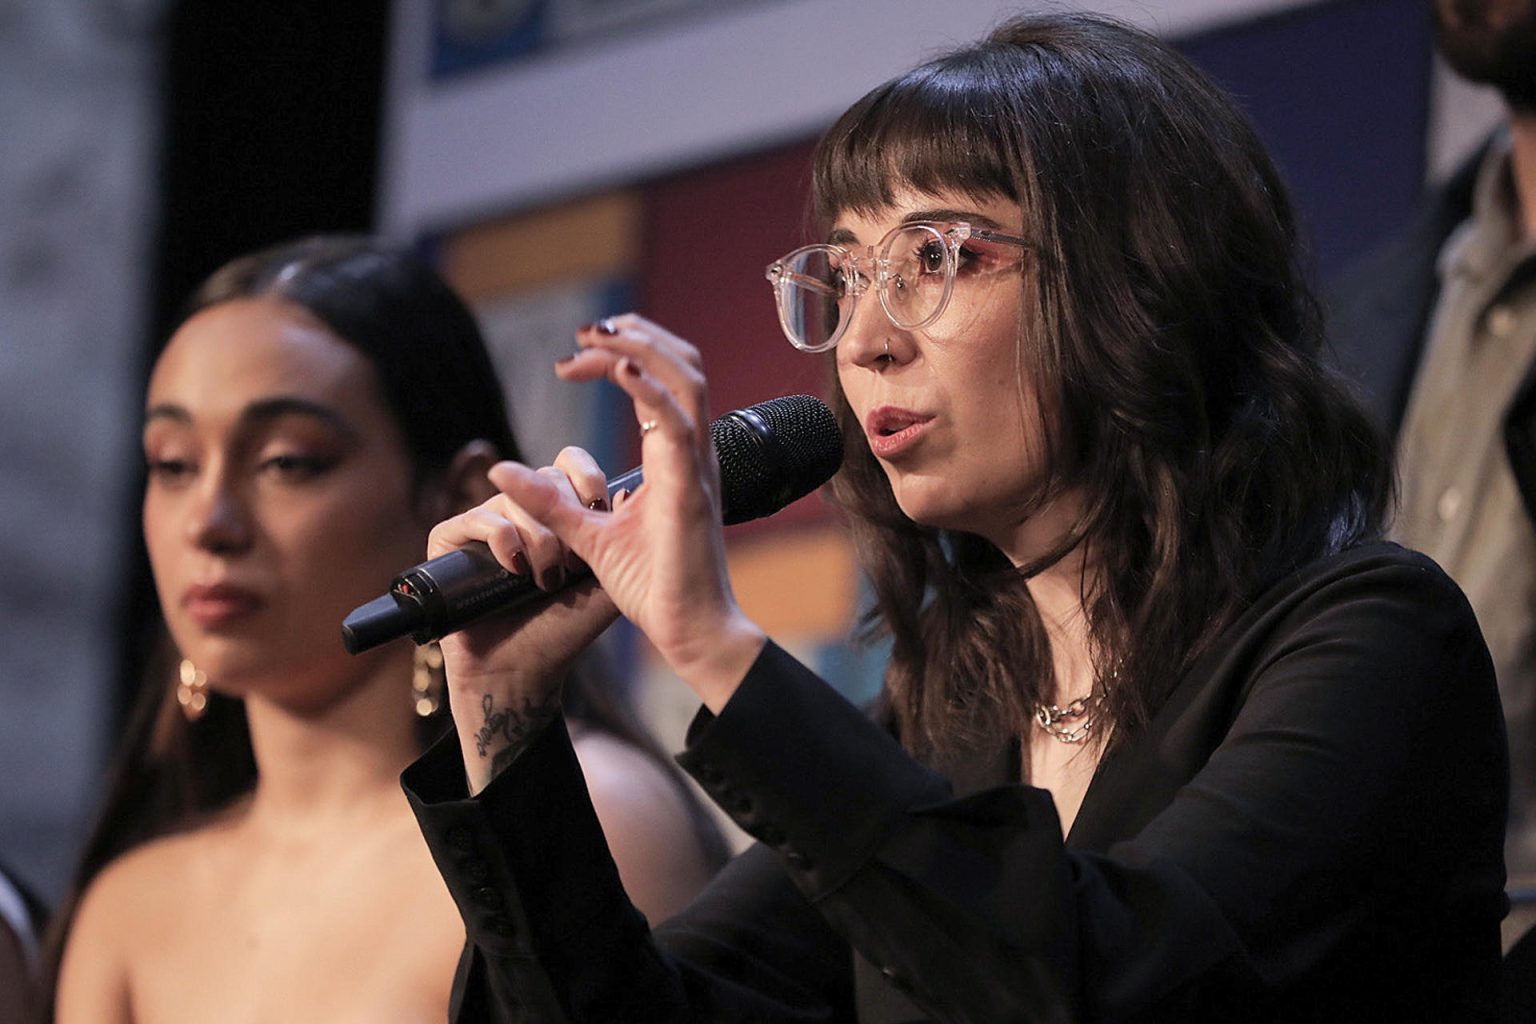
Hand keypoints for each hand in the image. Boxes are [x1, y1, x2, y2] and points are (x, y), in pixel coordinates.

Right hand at [427, 449, 620, 792]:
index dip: (585, 476)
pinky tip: (515, 568)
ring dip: (538, 540)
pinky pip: (475, 517)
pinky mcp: (449, 542)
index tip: (600, 506)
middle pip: (542, 477)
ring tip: (547, 580)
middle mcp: (518, 513)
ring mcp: (483, 525)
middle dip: (565, 517)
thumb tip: (629, 493)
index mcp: (556, 514)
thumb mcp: (608, 585)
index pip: (568, 465)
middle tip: (574, 561)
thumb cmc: (565, 630)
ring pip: (512, 499)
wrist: (523, 672)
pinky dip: (501, 538)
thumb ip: (624, 545)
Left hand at [484, 315, 766, 710]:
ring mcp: (697, 468)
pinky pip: (678, 426)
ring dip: (642, 348)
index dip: (623, 356)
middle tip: (586, 332)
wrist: (689, 631)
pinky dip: (652, 389)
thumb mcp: (587, 536)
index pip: (662, 381)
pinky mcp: (691, 491)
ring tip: (598, 338)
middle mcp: (693, 454)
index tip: (574, 359)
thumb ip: (551, 501)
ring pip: (687, 379)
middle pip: (682, 364)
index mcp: (675, 459)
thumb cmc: (655, 586)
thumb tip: (503, 471)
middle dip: (636, 335)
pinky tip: (620, 371)